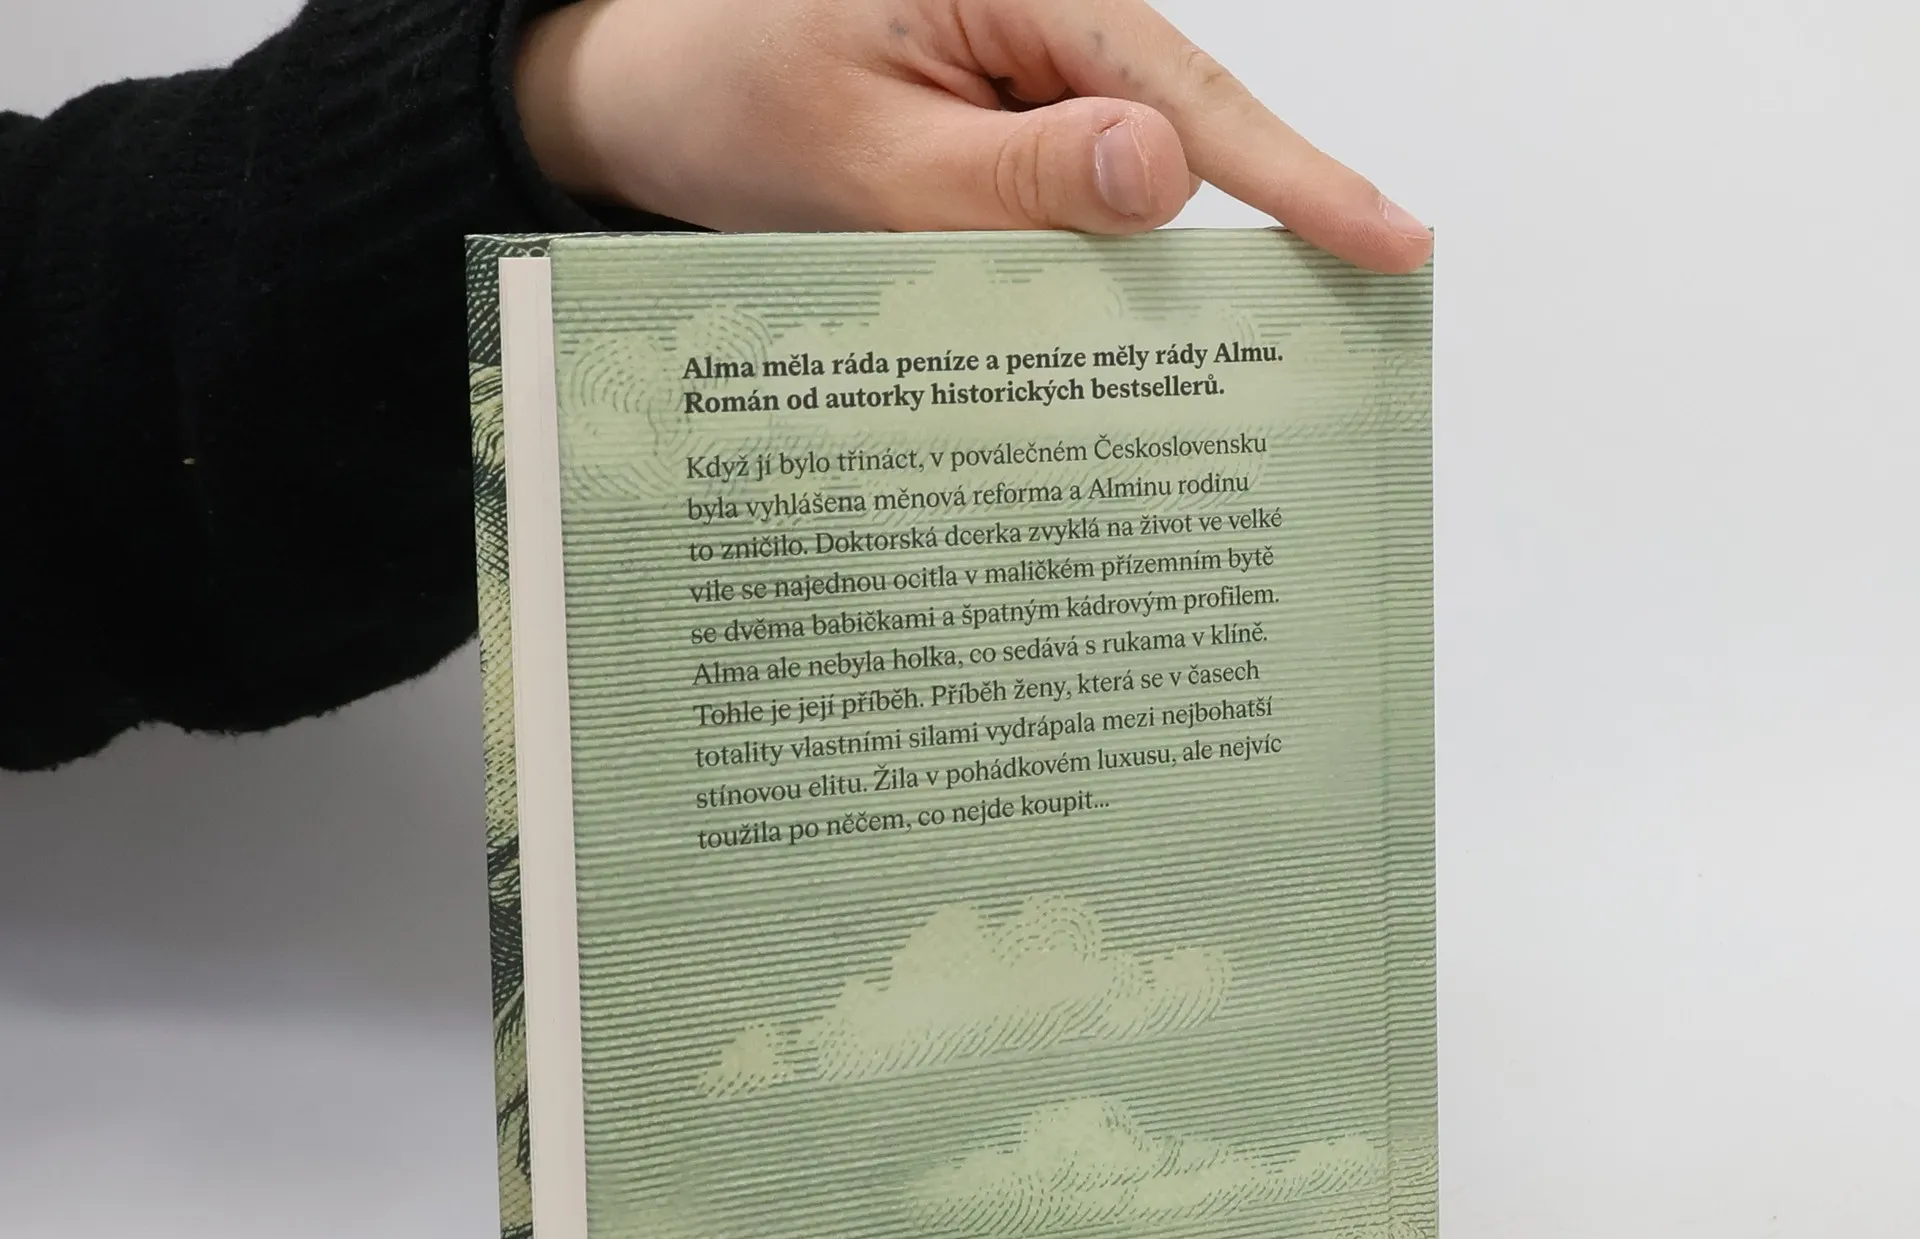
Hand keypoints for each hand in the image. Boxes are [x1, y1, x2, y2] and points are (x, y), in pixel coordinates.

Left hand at [513, 0, 1430, 272]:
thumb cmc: (730, 94)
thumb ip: (1013, 173)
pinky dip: (1070, 275)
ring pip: (1121, 188)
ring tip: (1166, 380)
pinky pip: (1065, 207)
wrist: (646, 94)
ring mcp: (1022, 81)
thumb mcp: (865, 150)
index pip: (1182, 85)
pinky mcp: (1000, 133)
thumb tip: (1166, 174)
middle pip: (1174, 136)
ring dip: (1128, 280)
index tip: (1389, 244)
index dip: (1293, 175)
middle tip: (1305, 350)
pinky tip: (1072, 343)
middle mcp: (1037, 19)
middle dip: (1224, 247)